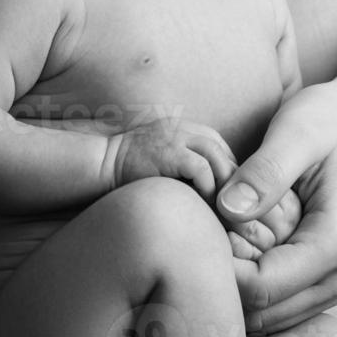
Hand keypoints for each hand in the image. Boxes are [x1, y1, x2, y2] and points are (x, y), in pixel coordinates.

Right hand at [105, 118, 237, 200]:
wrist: (100, 165)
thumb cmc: (131, 175)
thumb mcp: (167, 167)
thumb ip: (188, 173)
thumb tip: (217, 197)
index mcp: (186, 131)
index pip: (222, 151)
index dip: (231, 176)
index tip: (231, 199)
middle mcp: (185, 129)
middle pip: (225, 152)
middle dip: (233, 180)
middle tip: (236, 206)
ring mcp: (176, 137)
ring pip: (217, 157)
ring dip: (224, 185)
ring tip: (225, 208)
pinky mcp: (168, 151)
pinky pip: (200, 168)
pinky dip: (208, 186)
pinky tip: (206, 204)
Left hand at [216, 79, 336, 333]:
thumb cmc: (332, 118)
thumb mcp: (296, 130)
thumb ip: (264, 172)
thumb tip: (226, 212)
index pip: (262, 288)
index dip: (218, 271)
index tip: (192, 236)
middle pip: (266, 313)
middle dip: (226, 285)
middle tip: (199, 241)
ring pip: (272, 316)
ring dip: (240, 289)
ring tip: (220, 241)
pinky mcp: (334, 280)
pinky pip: (284, 303)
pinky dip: (256, 286)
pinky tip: (240, 249)